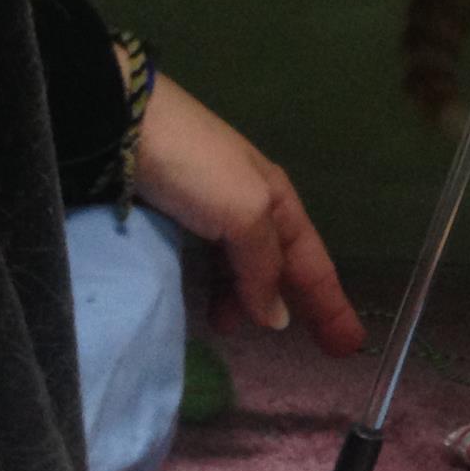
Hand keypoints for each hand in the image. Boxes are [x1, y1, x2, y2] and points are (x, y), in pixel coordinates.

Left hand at [129, 69, 365, 355]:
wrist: (121, 123)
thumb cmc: (194, 167)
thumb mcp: (243, 214)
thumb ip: (263, 268)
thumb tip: (277, 319)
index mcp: (277, 202)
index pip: (314, 265)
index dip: (333, 305)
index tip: (348, 347)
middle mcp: (251, 207)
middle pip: (282, 268)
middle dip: (295, 306)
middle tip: (300, 348)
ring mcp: (212, 212)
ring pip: (242, 269)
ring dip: (243, 301)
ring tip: (225, 326)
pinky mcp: (175, 216)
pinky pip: (211, 264)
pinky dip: (216, 286)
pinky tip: (204, 298)